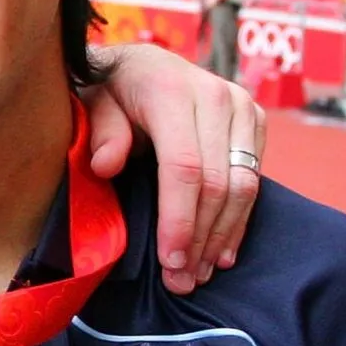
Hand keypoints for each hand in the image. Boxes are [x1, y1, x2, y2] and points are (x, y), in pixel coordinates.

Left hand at [83, 43, 265, 294]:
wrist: (140, 63)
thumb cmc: (108, 90)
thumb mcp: (90, 102)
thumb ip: (100, 131)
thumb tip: (105, 165)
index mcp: (171, 91)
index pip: (184, 167)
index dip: (179, 219)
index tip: (170, 261)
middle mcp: (215, 96)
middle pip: (218, 183)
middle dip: (201, 238)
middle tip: (182, 282)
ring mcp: (240, 106)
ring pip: (243, 185)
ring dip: (223, 236)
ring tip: (201, 274)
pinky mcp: (254, 120)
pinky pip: (255, 178)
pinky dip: (238, 219)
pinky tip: (222, 251)